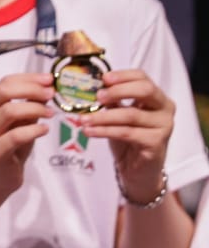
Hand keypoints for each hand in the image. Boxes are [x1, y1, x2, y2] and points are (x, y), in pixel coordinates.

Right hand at [0, 73, 53, 199]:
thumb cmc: (8, 148)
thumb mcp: (18, 123)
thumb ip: (28, 106)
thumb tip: (47, 89)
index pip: (5, 83)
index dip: (28, 78)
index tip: (49, 79)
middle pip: (3, 91)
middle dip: (31, 89)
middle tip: (51, 94)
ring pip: (9, 111)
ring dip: (35, 109)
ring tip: (51, 114)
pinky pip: (15, 136)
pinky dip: (33, 130)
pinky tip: (44, 130)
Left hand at [83, 68, 173, 202]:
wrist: (138, 171)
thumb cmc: (128, 140)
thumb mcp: (118, 117)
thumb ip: (112, 102)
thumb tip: (92, 88)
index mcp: (157, 98)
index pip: (143, 78)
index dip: (123, 76)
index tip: (103, 78)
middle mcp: (165, 109)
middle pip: (144, 90)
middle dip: (117, 91)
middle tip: (96, 96)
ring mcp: (164, 126)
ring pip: (130, 115)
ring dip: (103, 116)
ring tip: (82, 119)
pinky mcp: (156, 142)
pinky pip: (126, 133)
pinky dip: (104, 131)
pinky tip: (89, 131)